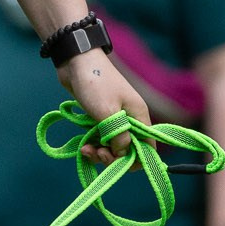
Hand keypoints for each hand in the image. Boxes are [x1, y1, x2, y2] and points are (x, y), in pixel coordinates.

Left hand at [57, 49, 150, 163]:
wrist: (76, 61)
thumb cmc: (95, 84)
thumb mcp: (108, 113)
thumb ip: (118, 136)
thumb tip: (122, 153)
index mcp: (139, 116)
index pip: (148, 146)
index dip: (137, 159)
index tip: (119, 163)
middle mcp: (130, 119)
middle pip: (128, 149)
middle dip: (113, 157)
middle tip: (98, 154)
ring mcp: (114, 119)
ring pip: (113, 146)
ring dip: (100, 153)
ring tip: (85, 150)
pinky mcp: (100, 118)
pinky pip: (101, 139)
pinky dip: (93, 145)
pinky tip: (83, 146)